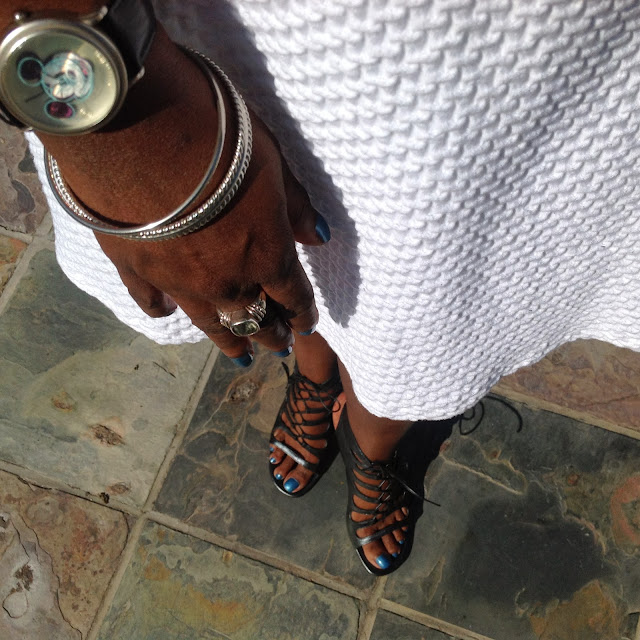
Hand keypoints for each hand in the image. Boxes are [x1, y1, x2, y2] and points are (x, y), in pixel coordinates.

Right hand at [29, 25, 328, 365]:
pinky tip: (166, 315)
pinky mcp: (134, 267)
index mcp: (266, 255)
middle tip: (278, 347)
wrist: (137, 128)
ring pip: (209, 323)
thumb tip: (320, 237)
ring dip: (229, 342)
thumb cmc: (218, 137)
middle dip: (270, 334)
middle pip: (254, 318)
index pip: (293, 295)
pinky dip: (161, 311)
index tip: (307, 327)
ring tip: (242, 356)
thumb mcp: (272, 162)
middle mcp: (225, 280)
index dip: (303, 314)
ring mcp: (177, 280)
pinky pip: (150, 300)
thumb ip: (296, 206)